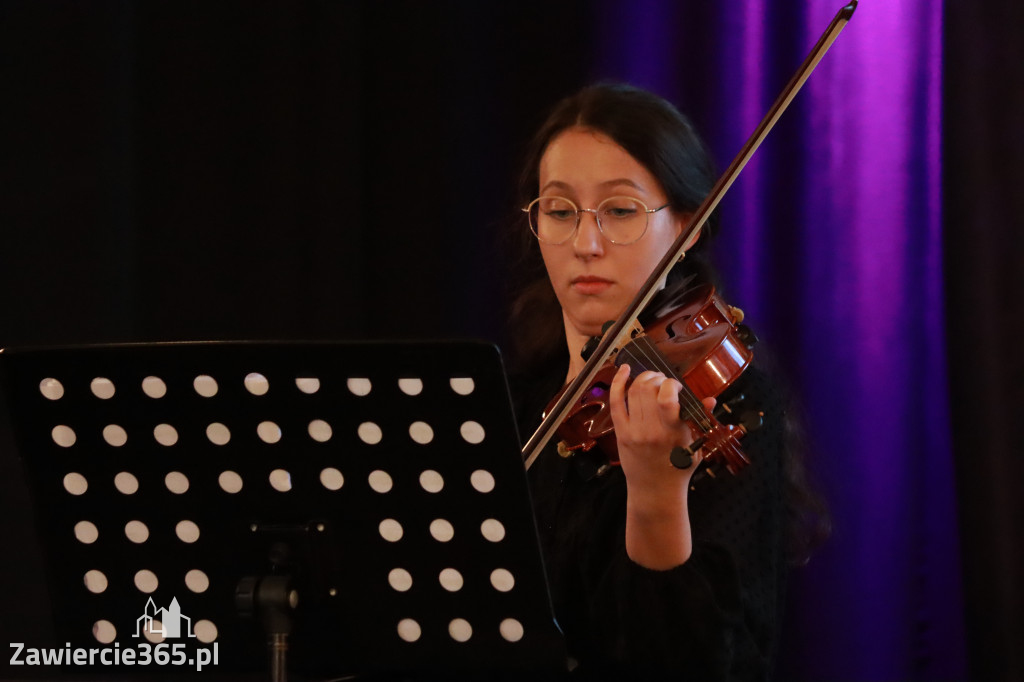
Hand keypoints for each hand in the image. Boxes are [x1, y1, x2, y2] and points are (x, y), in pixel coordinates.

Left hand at [609, 363, 714, 567]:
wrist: (655, 491)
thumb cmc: (679, 468)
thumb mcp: (695, 446)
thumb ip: (699, 420)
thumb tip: (710, 399)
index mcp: (672, 433)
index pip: (668, 398)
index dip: (672, 384)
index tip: (678, 387)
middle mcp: (651, 430)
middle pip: (648, 389)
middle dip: (658, 378)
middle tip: (664, 382)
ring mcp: (633, 431)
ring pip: (633, 392)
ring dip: (643, 378)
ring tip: (652, 378)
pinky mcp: (621, 432)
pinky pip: (616, 402)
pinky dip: (618, 383)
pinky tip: (624, 369)